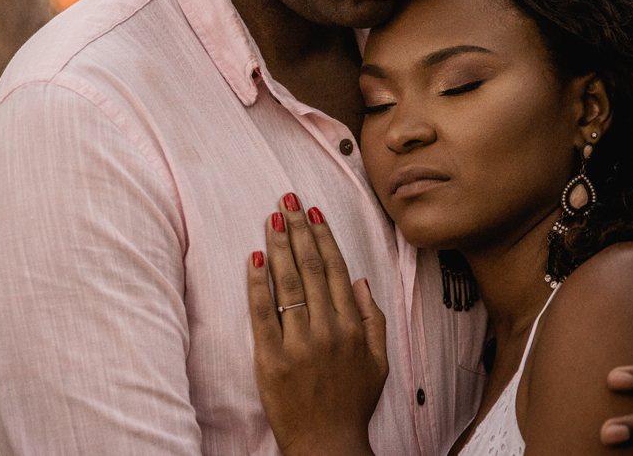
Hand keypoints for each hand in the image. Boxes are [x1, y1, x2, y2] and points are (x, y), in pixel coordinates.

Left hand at [247, 193, 388, 455]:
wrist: (326, 442)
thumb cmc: (352, 403)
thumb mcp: (378, 363)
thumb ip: (373, 320)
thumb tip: (361, 281)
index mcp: (352, 327)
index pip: (335, 270)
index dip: (323, 237)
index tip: (312, 212)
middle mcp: (327, 330)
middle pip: (310, 268)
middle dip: (298, 230)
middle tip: (287, 200)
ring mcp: (298, 343)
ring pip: (288, 284)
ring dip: (278, 246)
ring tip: (271, 218)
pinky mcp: (271, 358)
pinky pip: (262, 312)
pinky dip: (258, 283)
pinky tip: (254, 258)